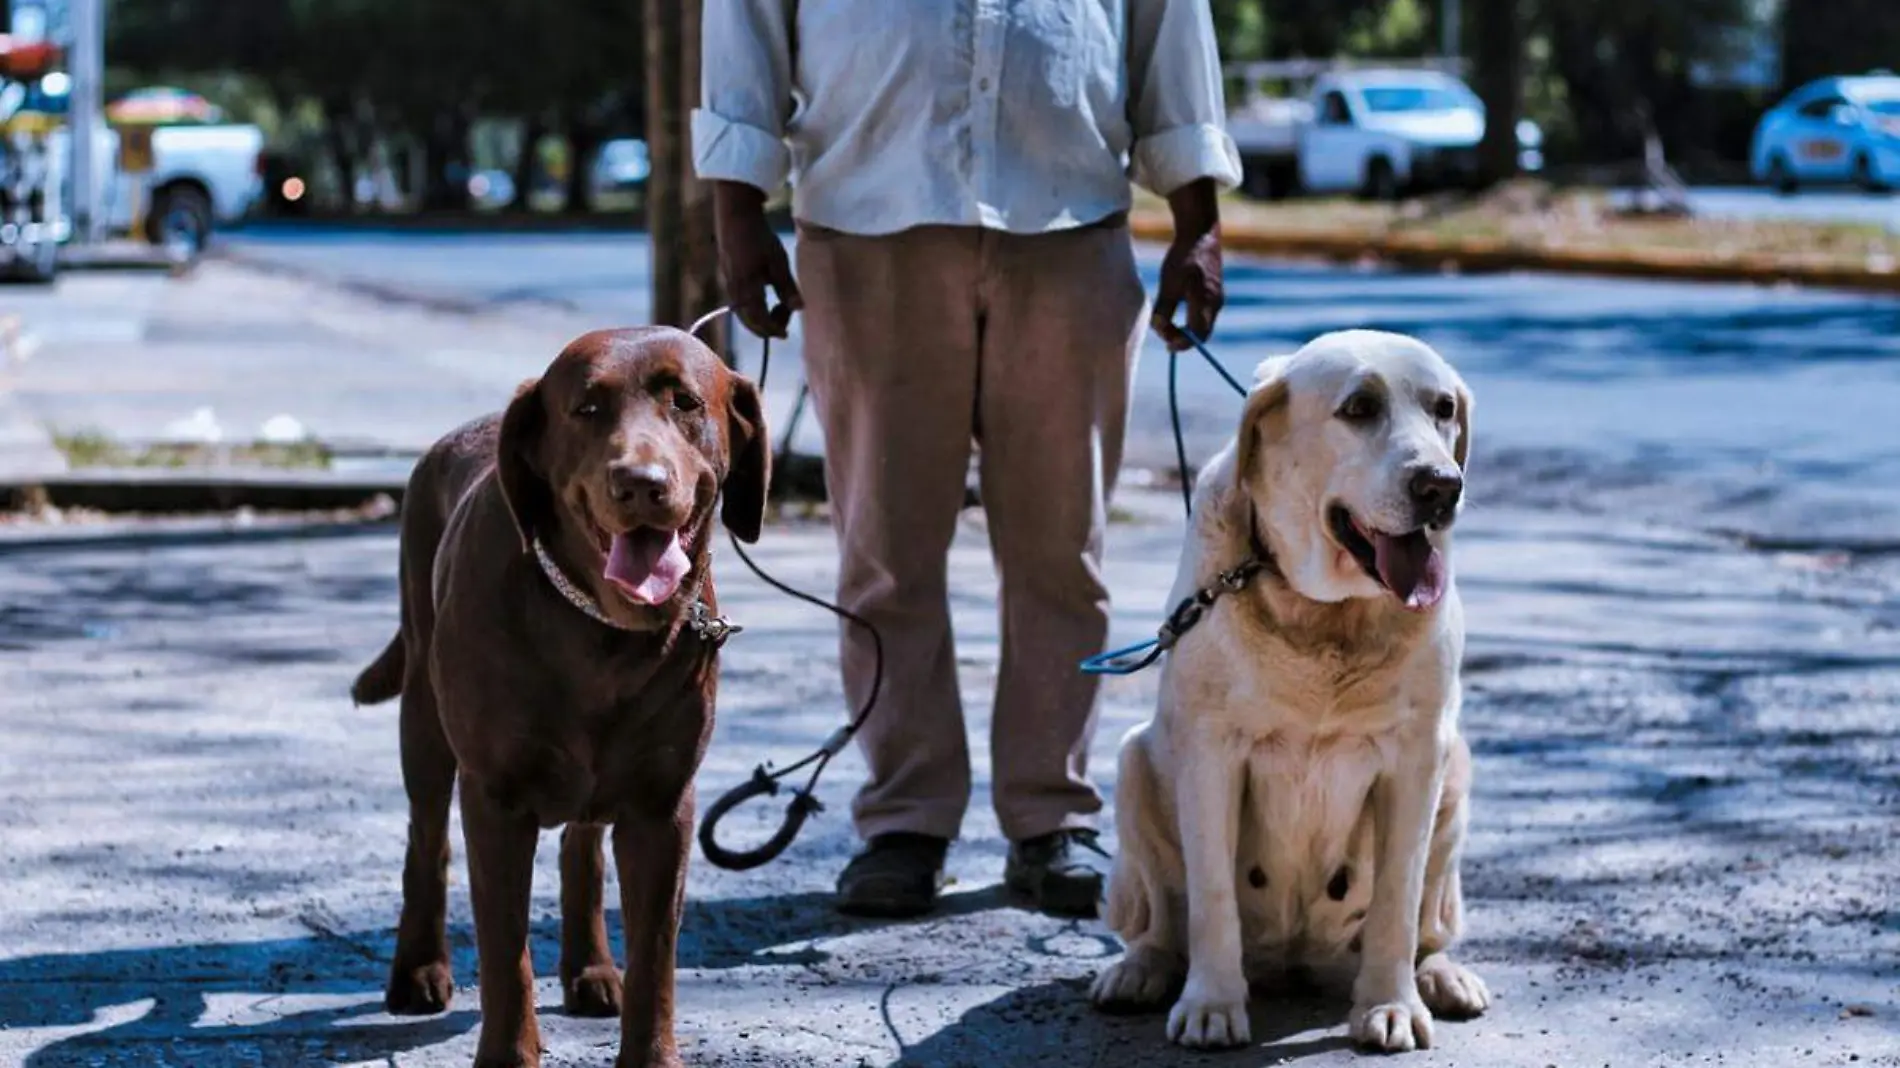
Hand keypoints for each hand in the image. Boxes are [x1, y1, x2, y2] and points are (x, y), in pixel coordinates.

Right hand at [712, 181, 802, 338]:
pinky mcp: (728, 278)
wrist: (735, 215)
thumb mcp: (778, 261)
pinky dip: (752, 308)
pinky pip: (739, 303)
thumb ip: (787, 287)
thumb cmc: (759, 236)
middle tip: (783, 322)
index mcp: (747, 289)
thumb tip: (799, 309)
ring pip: (742, 313)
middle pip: (748, 322)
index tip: (785, 334)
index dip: (772, 330)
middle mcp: (734, 291)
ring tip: (777, 309)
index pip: (759, 321)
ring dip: (759, 318)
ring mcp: (729, 285)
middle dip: (766, 327)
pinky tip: (765, 297)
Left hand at [1151, 178, 1222, 351]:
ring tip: (1167, 322)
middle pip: (1202, 334)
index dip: (1181, 344)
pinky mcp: (1215, 290)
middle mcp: (1216, 303)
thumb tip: (1158, 328)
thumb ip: (1164, 309)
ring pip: (1203, 324)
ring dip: (1186, 328)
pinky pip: (1204, 313)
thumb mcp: (1169, 284)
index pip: (1197, 337)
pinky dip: (1191, 318)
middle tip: (1164, 333)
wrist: (1200, 232)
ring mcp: (1217, 297)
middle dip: (1183, 338)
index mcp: (1206, 303)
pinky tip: (1177, 308)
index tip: (1166, 344)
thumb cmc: (1183, 257)